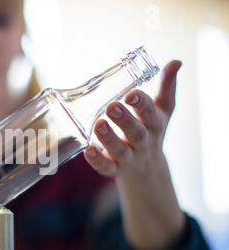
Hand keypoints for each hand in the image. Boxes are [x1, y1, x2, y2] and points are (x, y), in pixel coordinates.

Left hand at [84, 60, 185, 249]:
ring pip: (120, 150)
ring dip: (109, 139)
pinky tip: (88, 150)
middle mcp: (143, 141)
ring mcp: (129, 157)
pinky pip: (106, 167)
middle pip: (136, 132)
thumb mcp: (162, 111)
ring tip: (99, 125)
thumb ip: (167, 87)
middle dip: (125, 120)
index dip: (142, 103)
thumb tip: (176, 61)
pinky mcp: (114, 170)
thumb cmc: (151, 132)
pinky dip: (97, 161)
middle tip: (112, 107)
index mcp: (154, 124)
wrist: (148, 172)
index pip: (150, 113)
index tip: (131, 94)